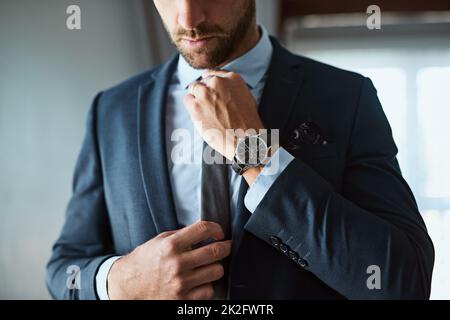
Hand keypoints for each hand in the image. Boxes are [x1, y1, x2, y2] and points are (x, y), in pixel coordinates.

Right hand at [107, 221, 231, 299]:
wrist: (128, 286)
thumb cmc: (144, 262)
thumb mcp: (159, 241)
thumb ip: (182, 235)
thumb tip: (205, 232)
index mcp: (171, 245)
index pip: (203, 229)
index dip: (216, 228)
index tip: (218, 232)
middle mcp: (177, 263)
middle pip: (216, 251)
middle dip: (225, 246)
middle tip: (226, 246)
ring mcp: (181, 283)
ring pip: (217, 271)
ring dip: (216, 267)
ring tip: (210, 265)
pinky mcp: (183, 299)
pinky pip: (209, 290)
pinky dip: (207, 285)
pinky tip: (201, 281)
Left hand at [183, 70, 264, 160]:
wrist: (244, 141)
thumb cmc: (247, 123)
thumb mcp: (246, 97)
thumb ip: (231, 87)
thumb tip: (215, 81)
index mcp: (233, 78)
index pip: (213, 74)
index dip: (210, 85)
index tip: (211, 93)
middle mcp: (218, 82)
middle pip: (202, 81)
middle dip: (204, 93)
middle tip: (210, 108)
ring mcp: (205, 93)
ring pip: (193, 88)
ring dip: (197, 98)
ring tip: (206, 113)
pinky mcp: (195, 106)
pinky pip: (187, 100)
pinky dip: (191, 107)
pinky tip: (201, 117)